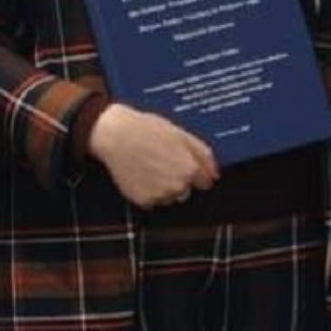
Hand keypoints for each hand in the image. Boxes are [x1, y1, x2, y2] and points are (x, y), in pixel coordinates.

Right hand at [87, 103, 218, 208]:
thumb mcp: (181, 133)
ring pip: (169, 197)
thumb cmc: (147, 129)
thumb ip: (203, 154)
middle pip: (185, 190)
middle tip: (162, 160)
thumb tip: (215, 173)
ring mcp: (160, 195)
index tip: (183, 163)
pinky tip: (140, 173)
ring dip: (163, 187)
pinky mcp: (143, 201)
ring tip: (149, 165)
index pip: (204, 182)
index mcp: (189, 169)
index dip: (194, 171)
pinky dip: (148, 191)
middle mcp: (178, 186)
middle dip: (178, 179)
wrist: (115, 135)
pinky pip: (152, 201)